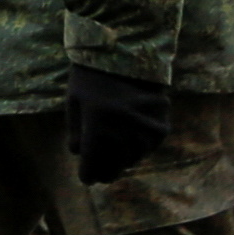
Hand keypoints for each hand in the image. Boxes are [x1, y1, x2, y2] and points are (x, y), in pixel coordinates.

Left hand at [65, 62, 171, 185]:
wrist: (127, 55)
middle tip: (102, 176)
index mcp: (97, 126)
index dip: (88, 175)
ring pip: (132, 159)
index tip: (87, 179)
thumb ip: (75, 132)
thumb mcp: (73, 103)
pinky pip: (149, 147)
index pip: (92, 165)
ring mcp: (144, 130)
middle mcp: (122, 132)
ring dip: (123, 160)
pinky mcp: (160, 127)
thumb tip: (79, 155)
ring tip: (117, 158)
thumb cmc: (91, 77)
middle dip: (106, 171)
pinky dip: (140, 147)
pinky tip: (132, 141)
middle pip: (114, 166)